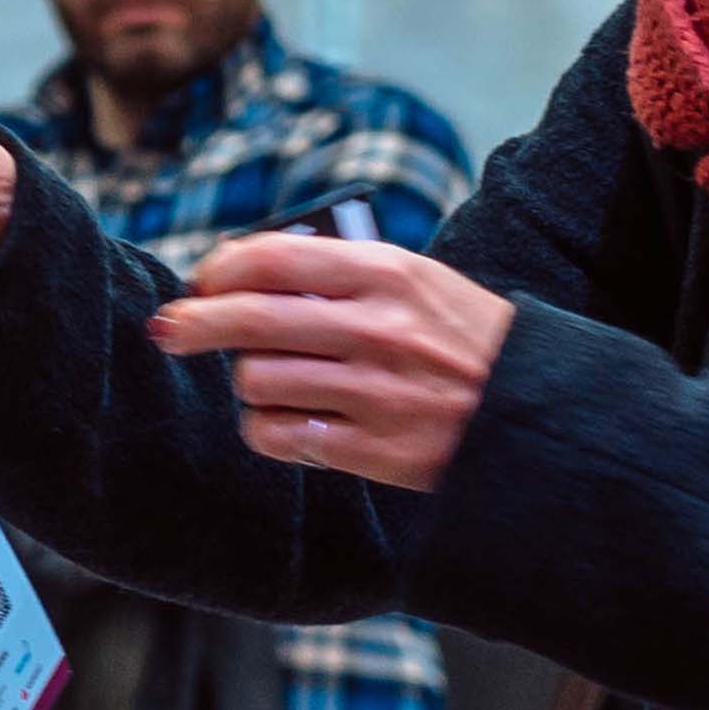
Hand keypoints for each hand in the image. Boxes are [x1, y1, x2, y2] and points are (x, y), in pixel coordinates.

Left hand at [145, 232, 515, 494]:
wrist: (538, 411)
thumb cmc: (465, 340)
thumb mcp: (420, 283)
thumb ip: (344, 275)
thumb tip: (249, 273)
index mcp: (389, 274)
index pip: (274, 259)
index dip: (221, 268)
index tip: (203, 280)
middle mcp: (378, 330)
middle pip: (248, 319)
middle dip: (194, 323)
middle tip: (170, 329)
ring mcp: (375, 393)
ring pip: (256, 380)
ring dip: (248, 382)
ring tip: (268, 382)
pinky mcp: (375, 450)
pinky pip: (278, 435)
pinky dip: (266, 429)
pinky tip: (284, 422)